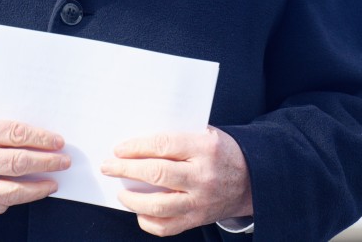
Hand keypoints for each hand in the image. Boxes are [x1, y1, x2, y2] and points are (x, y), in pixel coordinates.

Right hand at [0, 115, 69, 214]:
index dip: (42, 139)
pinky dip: (13, 200)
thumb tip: (32, 140)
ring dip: (38, 187)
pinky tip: (23, 194)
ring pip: (13, 189)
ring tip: (52, 183)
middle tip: (64, 162)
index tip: (58, 142)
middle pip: (19, 162)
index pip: (17, 134)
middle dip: (48, 162)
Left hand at [100, 127, 252, 236]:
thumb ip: (178, 137)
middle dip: (126, 170)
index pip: (163, 145)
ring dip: (132, 199)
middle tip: (109, 167)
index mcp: (205, 148)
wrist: (252, 180)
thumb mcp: (206, 135)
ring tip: (121, 192)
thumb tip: (138, 144)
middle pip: (156, 174)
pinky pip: (166, 227)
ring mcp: (200, 201)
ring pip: (158, 205)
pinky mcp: (197, 220)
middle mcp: (203, 176)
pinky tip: (139, 211)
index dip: (136, 147)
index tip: (119, 149)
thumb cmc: (222, 153)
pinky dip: (147, 221)